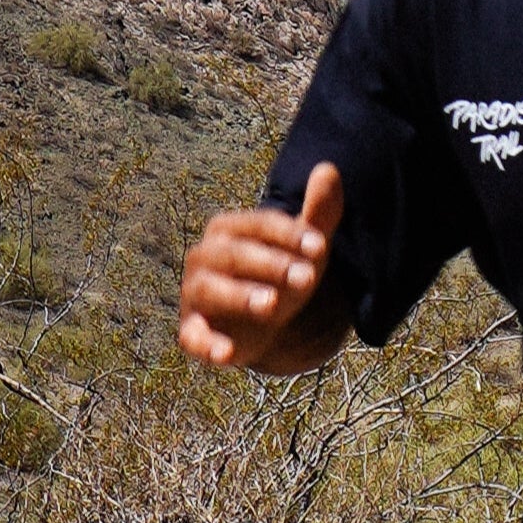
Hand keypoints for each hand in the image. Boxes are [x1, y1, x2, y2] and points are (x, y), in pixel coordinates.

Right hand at [178, 162, 344, 368]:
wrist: (263, 324)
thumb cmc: (281, 276)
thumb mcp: (304, 249)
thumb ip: (318, 214)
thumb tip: (329, 168)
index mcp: (229, 230)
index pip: (257, 225)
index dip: (288, 234)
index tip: (320, 246)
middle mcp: (204, 258)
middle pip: (234, 255)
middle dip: (271, 264)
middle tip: (308, 278)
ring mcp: (195, 295)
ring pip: (210, 290)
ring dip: (241, 296)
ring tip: (273, 305)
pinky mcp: (193, 332)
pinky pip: (193, 337)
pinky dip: (206, 345)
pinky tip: (226, 354)